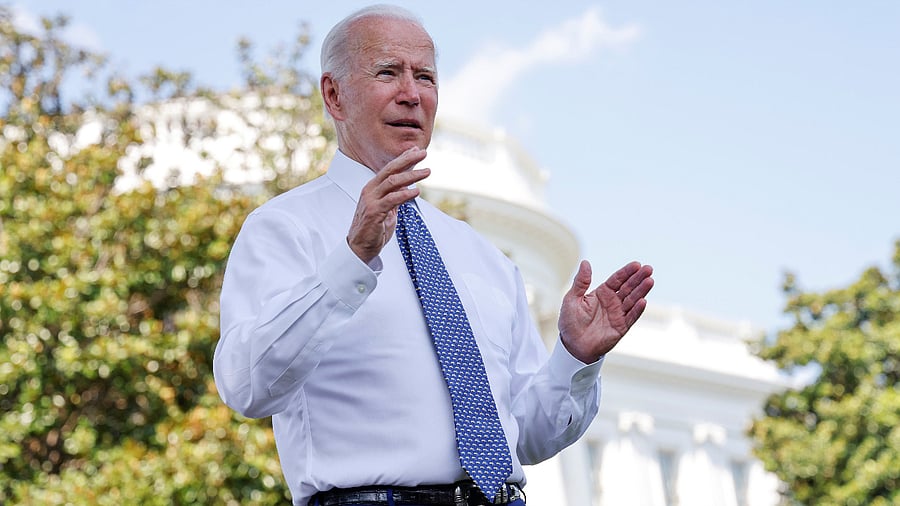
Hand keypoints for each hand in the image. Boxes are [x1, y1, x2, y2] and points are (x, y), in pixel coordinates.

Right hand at [348, 147, 430, 262]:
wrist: (360, 247)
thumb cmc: (374, 228)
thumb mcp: (387, 209)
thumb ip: (395, 196)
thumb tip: (407, 186)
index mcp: (373, 188)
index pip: (390, 169)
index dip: (403, 158)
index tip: (416, 150)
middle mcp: (370, 190)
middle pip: (391, 170)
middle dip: (408, 160)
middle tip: (423, 153)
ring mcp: (371, 201)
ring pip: (392, 182)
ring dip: (411, 175)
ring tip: (427, 171)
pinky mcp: (374, 212)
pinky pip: (392, 200)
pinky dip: (405, 194)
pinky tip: (416, 191)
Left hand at [558, 260, 653, 362]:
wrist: (572, 345)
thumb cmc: (570, 322)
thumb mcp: (572, 299)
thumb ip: (580, 282)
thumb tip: (585, 262)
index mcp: (601, 293)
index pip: (617, 280)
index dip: (627, 272)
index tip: (637, 264)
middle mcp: (612, 302)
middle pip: (628, 287)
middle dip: (638, 278)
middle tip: (648, 269)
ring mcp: (618, 314)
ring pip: (632, 300)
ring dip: (641, 291)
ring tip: (650, 281)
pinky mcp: (621, 328)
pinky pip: (631, 317)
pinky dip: (637, 310)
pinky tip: (643, 301)